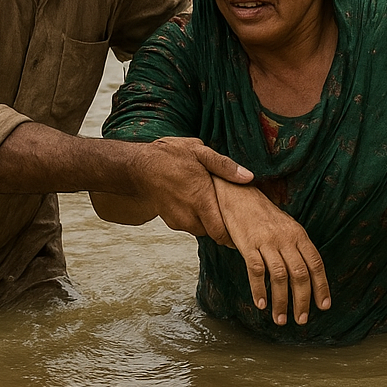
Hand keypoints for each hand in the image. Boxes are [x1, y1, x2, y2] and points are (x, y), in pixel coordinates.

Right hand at [115, 137, 252, 242]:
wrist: (139, 167)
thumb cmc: (169, 156)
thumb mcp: (200, 152)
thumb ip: (225, 166)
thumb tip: (248, 176)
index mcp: (201, 200)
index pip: (221, 233)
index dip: (234, 234)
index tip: (243, 226)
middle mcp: (190, 215)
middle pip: (214, 233)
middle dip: (224, 226)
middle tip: (233, 212)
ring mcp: (179, 220)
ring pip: (202, 230)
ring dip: (209, 221)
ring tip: (215, 204)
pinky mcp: (170, 222)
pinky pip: (190, 226)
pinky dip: (197, 219)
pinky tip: (198, 203)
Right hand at [213, 176, 330, 325]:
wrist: (239, 196)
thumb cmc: (264, 216)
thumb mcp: (288, 228)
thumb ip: (298, 249)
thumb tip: (308, 277)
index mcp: (299, 235)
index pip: (316, 264)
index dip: (321, 286)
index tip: (323, 306)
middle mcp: (286, 238)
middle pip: (300, 274)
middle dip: (302, 300)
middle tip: (301, 320)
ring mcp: (267, 241)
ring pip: (280, 276)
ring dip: (281, 301)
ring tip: (281, 319)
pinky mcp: (248, 244)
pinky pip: (256, 270)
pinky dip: (259, 290)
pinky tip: (260, 304)